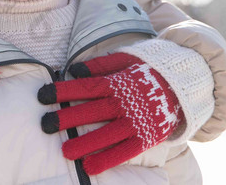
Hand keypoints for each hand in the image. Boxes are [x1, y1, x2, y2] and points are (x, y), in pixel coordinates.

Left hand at [38, 52, 181, 174]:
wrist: (183, 83)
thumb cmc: (147, 70)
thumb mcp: (126, 59)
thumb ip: (100, 65)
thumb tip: (73, 70)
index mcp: (116, 82)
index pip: (85, 86)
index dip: (63, 91)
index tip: (42, 96)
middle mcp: (124, 102)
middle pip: (92, 110)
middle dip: (68, 117)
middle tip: (45, 124)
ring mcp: (136, 120)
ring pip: (107, 133)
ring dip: (86, 142)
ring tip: (65, 151)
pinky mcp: (146, 136)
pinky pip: (126, 150)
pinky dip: (109, 158)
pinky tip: (90, 166)